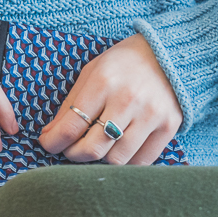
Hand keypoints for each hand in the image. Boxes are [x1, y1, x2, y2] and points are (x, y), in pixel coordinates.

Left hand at [39, 34, 182, 165]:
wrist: (169, 53)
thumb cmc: (123, 63)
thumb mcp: (91, 72)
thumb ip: (70, 104)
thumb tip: (50, 135)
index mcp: (103, 83)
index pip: (71, 127)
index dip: (53, 142)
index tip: (48, 144)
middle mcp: (127, 100)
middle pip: (93, 149)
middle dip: (73, 154)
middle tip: (70, 149)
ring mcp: (151, 116)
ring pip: (116, 160)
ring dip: (99, 160)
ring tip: (95, 148)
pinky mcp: (169, 127)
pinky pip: (141, 162)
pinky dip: (125, 163)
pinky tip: (117, 151)